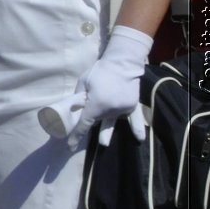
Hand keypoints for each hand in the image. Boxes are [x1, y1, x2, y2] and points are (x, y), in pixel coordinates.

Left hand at [40, 25, 150, 141]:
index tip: (70, 145)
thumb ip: (78, 97)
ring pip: (111, 121)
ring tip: (103, 143)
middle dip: (89, 131)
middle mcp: (111, 110)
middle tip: (77, 141)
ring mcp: (123, 109)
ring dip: (106, 132)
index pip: (84, 124)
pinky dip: (137, 128)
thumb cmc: (100, 71)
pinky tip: (139, 138)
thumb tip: (73, 107)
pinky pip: (134, 119)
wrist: (123, 63)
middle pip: (98, 123)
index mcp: (97, 105)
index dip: (76, 135)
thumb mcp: (83, 83)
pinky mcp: (132, 106)